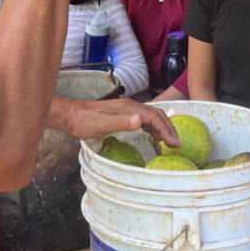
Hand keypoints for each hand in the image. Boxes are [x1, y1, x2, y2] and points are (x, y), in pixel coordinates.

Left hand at [61, 98, 179, 147]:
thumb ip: (121, 122)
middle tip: (177, 144)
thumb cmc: (85, 122)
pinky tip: (153, 136)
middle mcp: (131, 106)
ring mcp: (127, 109)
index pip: (154, 117)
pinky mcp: (123, 113)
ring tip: (169, 142)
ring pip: (152, 116)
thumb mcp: (102, 124)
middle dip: (169, 128)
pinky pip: (145, 119)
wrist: (72, 115)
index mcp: (129, 108)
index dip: (166, 130)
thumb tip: (141, 120)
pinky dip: (154, 127)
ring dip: (163, 127)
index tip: (174, 144)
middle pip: (157, 115)